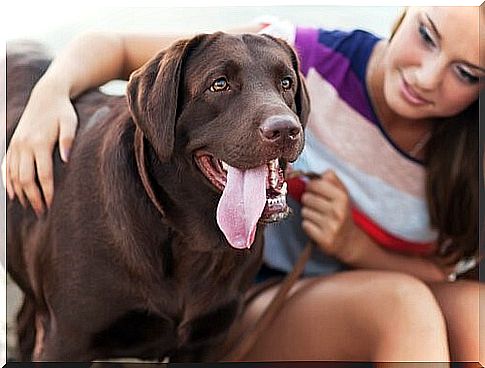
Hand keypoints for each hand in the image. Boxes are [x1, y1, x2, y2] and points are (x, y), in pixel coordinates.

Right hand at [3, 79, 77, 215]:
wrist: (46, 95)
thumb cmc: (62, 111)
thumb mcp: (70, 123)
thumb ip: (69, 140)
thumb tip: (66, 159)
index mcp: (40, 143)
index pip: (43, 174)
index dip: (47, 191)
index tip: (52, 204)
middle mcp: (24, 145)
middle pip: (26, 178)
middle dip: (33, 197)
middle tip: (42, 211)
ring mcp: (16, 145)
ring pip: (13, 175)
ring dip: (20, 192)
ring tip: (30, 207)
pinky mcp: (12, 144)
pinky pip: (5, 167)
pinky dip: (7, 182)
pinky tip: (13, 194)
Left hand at [300, 170, 357, 262]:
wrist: (349, 240)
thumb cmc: (341, 212)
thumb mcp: (341, 194)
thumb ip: (331, 179)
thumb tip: (313, 173)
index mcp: (342, 197)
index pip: (314, 184)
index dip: (310, 186)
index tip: (313, 190)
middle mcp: (338, 211)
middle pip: (306, 198)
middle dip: (308, 201)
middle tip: (316, 206)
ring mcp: (331, 227)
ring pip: (304, 211)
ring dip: (308, 214)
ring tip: (318, 217)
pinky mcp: (324, 240)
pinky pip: (305, 225)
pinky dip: (308, 225)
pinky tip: (317, 227)